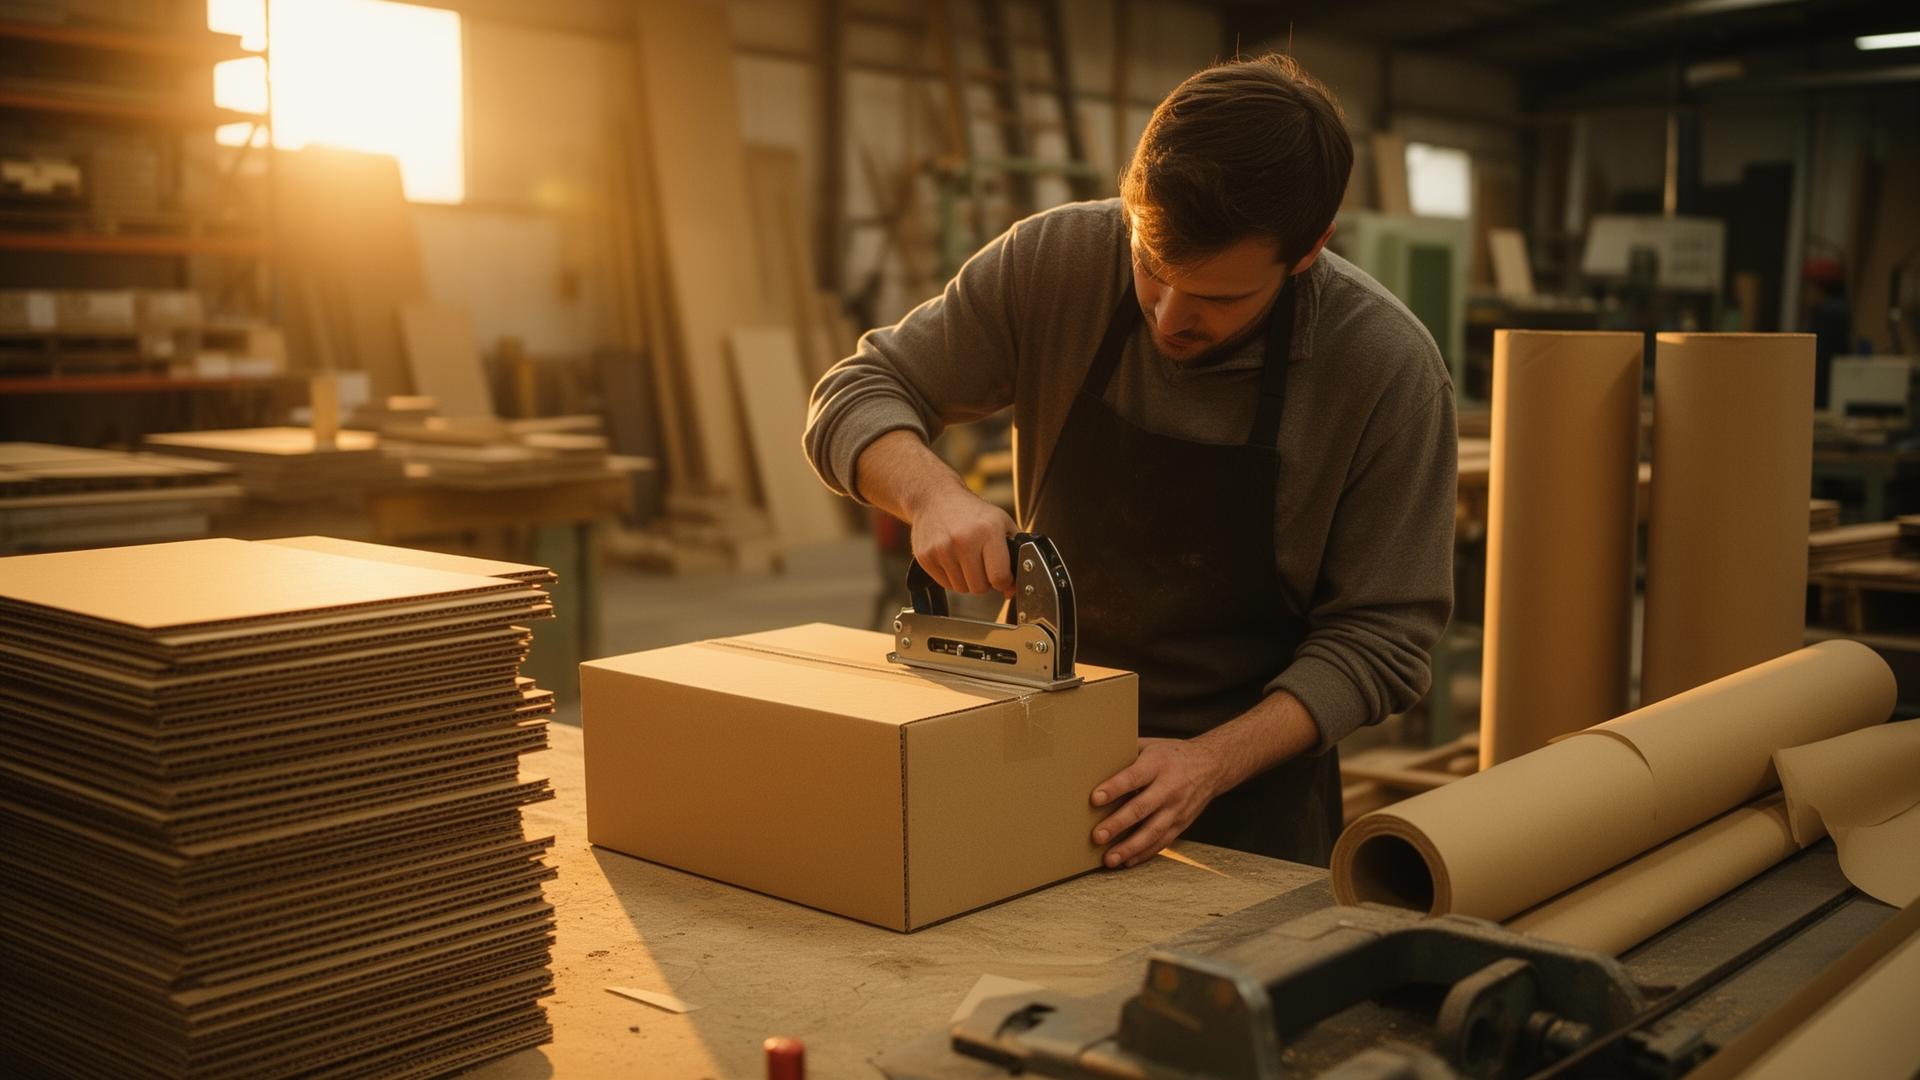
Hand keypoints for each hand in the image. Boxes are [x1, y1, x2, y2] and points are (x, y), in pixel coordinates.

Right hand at [908, 485, 1016, 595]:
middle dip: (985, 582)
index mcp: (989, 531)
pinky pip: (945, 584)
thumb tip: (1012, 589)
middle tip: (982, 566)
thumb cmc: (972, 512)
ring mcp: (942, 549)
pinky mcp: (926, 556)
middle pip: (979, 587)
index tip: (1002, 576)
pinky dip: (951, 577)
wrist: (935, 497)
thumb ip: (1015, 553)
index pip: (999, 577)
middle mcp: (964, 540)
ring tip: (966, 560)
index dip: (1004, 582)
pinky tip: (952, 559)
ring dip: (967, 580)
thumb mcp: (1001, 522)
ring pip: (962, 588)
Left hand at [1090, 738, 1226, 867]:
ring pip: (1152, 832)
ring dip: (1130, 847)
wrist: (1211, 766)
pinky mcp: (1181, 824)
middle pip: (1141, 808)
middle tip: (1096, 836)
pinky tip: (1127, 861)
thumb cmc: (1171, 754)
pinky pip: (1162, 842)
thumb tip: (1093, 761)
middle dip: (1118, 824)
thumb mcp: (1151, 746)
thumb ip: (1126, 754)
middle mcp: (1169, 788)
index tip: (1094, 799)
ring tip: (1109, 859)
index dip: (1114, 788)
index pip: (1133, 777)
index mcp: (1158, 764)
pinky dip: (1144, 853)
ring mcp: (1177, 809)